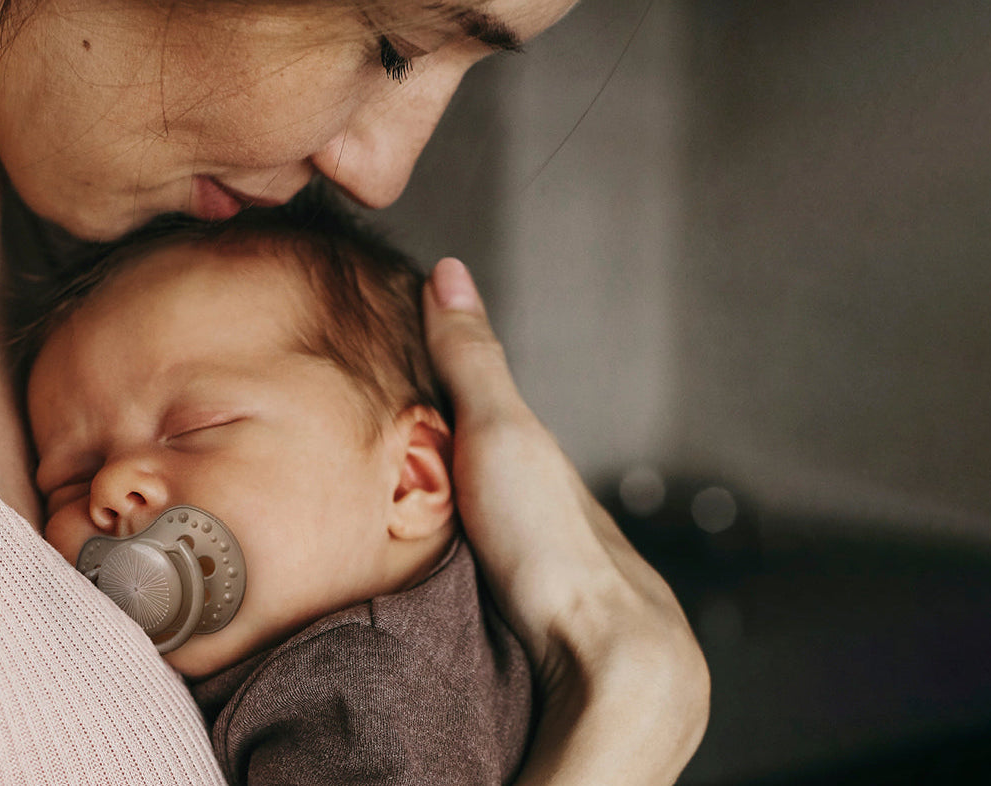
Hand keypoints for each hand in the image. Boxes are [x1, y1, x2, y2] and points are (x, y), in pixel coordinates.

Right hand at [422, 258, 709, 784]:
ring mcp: (553, 590)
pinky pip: (494, 607)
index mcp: (546, 475)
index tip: (397, 404)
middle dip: (450, 490)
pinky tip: (441, 610)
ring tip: (395, 550)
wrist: (606, 663)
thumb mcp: (500, 434)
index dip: (447, 414)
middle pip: (495, 497)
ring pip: (497, 557)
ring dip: (457, 550)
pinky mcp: (539, 646)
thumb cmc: (552, 546)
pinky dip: (465, 597)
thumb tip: (448, 271)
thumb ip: (473, 364)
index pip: (493, 432)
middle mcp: (557, 526)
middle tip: (385, 483)